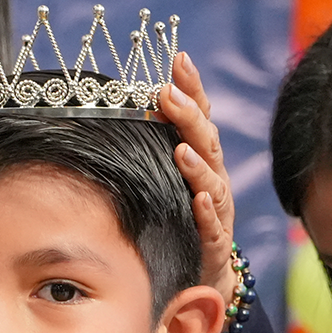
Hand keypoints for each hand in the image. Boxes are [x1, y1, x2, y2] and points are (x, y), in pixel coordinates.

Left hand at [159, 52, 236, 306]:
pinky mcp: (213, 244)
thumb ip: (151, 144)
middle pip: (206, 141)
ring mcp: (216, 211)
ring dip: (197, 164)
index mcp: (200, 158)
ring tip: (181, 149)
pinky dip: (207, 213)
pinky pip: (214, 227)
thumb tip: (115, 104)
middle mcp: (213, 179)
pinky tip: (200, 200)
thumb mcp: (165, 177)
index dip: (192, 88)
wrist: (200, 274)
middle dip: (189, 117)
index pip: (199, 116)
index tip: (179, 58)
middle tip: (169, 94)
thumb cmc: (176, 217)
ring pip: (212, 182)